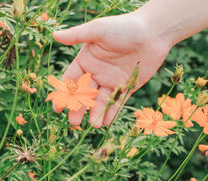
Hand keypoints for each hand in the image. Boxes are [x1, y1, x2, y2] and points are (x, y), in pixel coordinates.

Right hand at [52, 12, 172, 127]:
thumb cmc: (124, 27)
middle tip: (74, 122)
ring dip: (95, 114)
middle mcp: (97, 73)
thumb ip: (77, 35)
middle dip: (78, 109)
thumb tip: (54, 35)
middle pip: (84, 95)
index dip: (64, 94)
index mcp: (86, 61)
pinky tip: (106, 123)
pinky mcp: (127, 87)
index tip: (57, 108)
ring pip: (100, 101)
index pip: (71, 80)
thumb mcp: (98, 30)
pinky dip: (111, 113)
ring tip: (93, 125)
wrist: (153, 32)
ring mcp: (111, 81)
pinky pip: (117, 102)